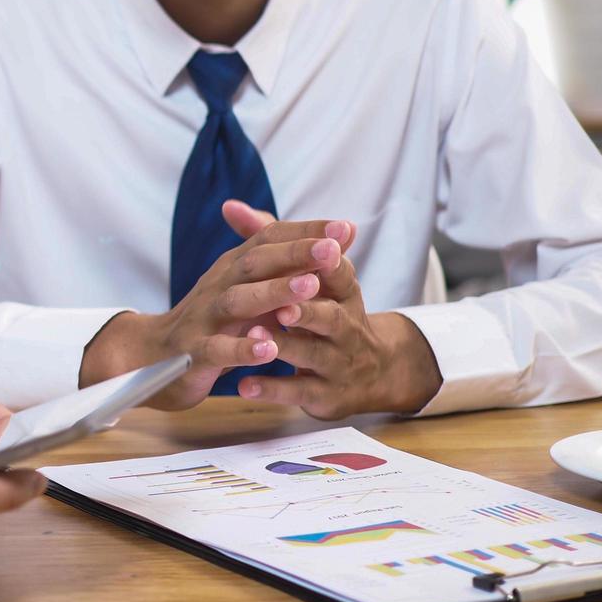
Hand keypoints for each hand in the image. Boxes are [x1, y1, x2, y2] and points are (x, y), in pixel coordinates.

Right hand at [79, 203, 346, 408]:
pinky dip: (241, 349)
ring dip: (274, 292)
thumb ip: (289, 266)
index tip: (345, 228)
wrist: (152, 354)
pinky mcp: (193, 352)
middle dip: (296, 253)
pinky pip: (216, 349)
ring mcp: (204, 317)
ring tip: (309, 286)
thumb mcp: (250, 289)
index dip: (305, 232)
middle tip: (333, 248)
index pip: (269, 239)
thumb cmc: (213, 321)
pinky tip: (268, 349)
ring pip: (238, 300)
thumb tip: (338, 237)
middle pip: (256, 262)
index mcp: (234, 267)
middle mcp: (219, 284)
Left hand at [225, 202, 442, 416]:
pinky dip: (271, 388)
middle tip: (282, 305)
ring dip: (284, 346)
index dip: (327, 264)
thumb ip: (272, 240)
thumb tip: (231, 207)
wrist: (370, 372)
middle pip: (330, 317)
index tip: (317, 251)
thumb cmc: (327, 309)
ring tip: (255, 338)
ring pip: (312, 354)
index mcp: (343, 293)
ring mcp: (336, 363)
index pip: (339, 274)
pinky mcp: (324, 395)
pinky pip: (297, 392)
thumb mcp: (312, 275)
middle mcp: (345, 327)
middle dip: (307, 310)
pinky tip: (243, 384)